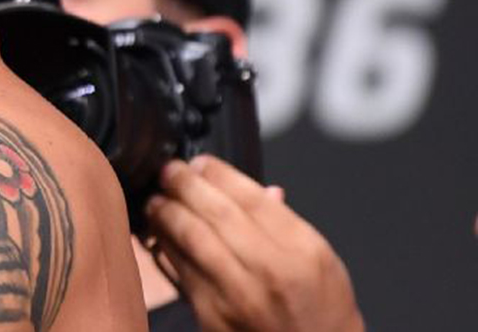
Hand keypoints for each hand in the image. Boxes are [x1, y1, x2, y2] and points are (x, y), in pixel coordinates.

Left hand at [145, 155, 363, 331]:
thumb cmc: (321, 311)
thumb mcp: (321, 259)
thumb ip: (284, 221)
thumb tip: (259, 188)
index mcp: (302, 250)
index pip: (251, 196)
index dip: (218, 172)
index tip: (201, 162)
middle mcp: (270, 271)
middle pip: (216, 212)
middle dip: (184, 184)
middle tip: (169, 171)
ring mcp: (238, 294)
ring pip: (190, 238)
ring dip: (166, 212)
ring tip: (157, 199)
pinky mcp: (211, 314)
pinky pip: (180, 270)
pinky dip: (165, 246)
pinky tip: (160, 232)